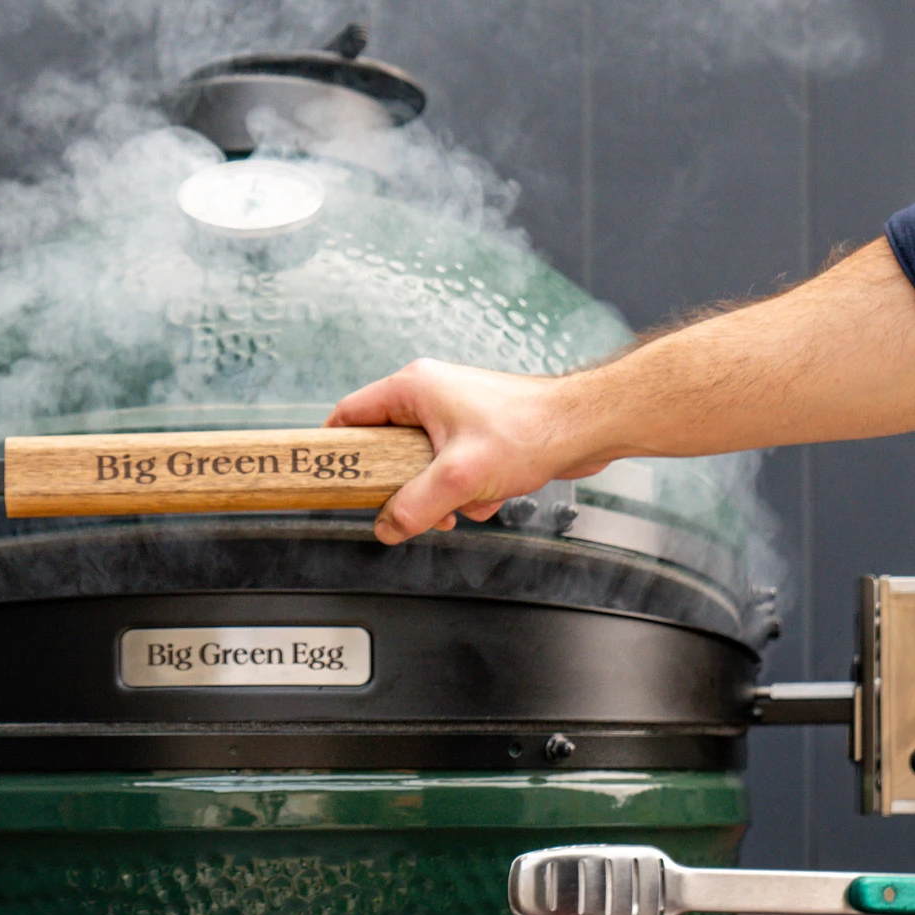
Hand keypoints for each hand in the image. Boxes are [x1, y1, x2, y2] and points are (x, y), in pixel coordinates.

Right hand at [325, 359, 591, 544]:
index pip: (349, 414)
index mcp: (413, 388)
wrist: (585, 428)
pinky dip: (466, 491)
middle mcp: (430, 395)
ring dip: (441, 494)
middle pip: (387, 451)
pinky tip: (490, 494)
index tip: (330, 478)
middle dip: (404, 487)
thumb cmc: (531, 429)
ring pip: (421, 468)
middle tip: (414, 503)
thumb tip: (387, 527)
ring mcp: (454, 415)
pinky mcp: (476, 435)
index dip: (335, 449)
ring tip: (466, 499)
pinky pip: (451, 472)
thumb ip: (414, 506)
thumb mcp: (458, 477)